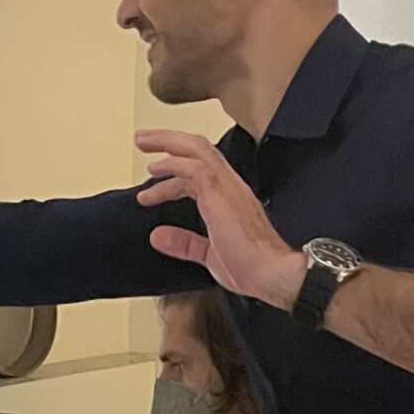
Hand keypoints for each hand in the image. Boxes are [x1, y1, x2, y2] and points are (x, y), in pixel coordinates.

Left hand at [135, 132, 305, 307]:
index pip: (200, 169)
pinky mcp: (220, 193)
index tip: (154, 174)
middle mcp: (231, 186)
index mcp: (230, 198)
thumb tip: (159, 237)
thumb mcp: (209, 255)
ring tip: (142, 142)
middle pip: (198, 149)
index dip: (175, 168)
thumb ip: (185, 243)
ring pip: (196, 149)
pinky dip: (172, 164)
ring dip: (166, 143)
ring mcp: (227, 186)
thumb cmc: (252, 267)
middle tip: (142, 140)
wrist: (271, 273)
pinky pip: (193, 167)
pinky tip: (155, 170)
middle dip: (168, 141)